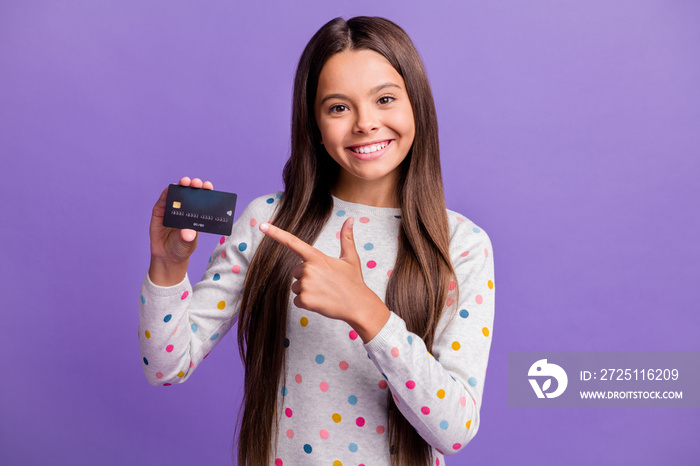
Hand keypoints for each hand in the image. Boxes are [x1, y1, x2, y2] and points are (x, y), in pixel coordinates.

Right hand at [149, 177, 212, 285]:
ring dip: (180, 186)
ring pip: (176, 194)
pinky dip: (166, 194)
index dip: (205, 192)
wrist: (166, 257)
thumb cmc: (181, 248)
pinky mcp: (160, 212)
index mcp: (195, 215)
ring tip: (184, 182)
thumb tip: (188, 232)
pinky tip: (169, 190)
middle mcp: (184, 210)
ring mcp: (172, 210)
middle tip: (195, 183)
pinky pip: (163, 201)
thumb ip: (187, 237)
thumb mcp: (187, 243)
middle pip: (190, 194)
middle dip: (193, 186)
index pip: (202, 200)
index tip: (208, 186)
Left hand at [260, 217, 390, 340]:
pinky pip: (297, 300)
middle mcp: (308, 268)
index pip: (292, 242)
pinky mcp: (304, 300)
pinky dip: (306, 303)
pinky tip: (321, 302)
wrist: (358, 305)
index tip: (262, 226)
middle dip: (306, 278)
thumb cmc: (354, 281)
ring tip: (324, 293)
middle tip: (325, 283)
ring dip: (307, 291)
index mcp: (316, 257)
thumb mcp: (351, 258)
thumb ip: (347, 238)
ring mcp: (305, 284)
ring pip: (296, 287)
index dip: (276, 233)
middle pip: (295, 272)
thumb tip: (350, 219)